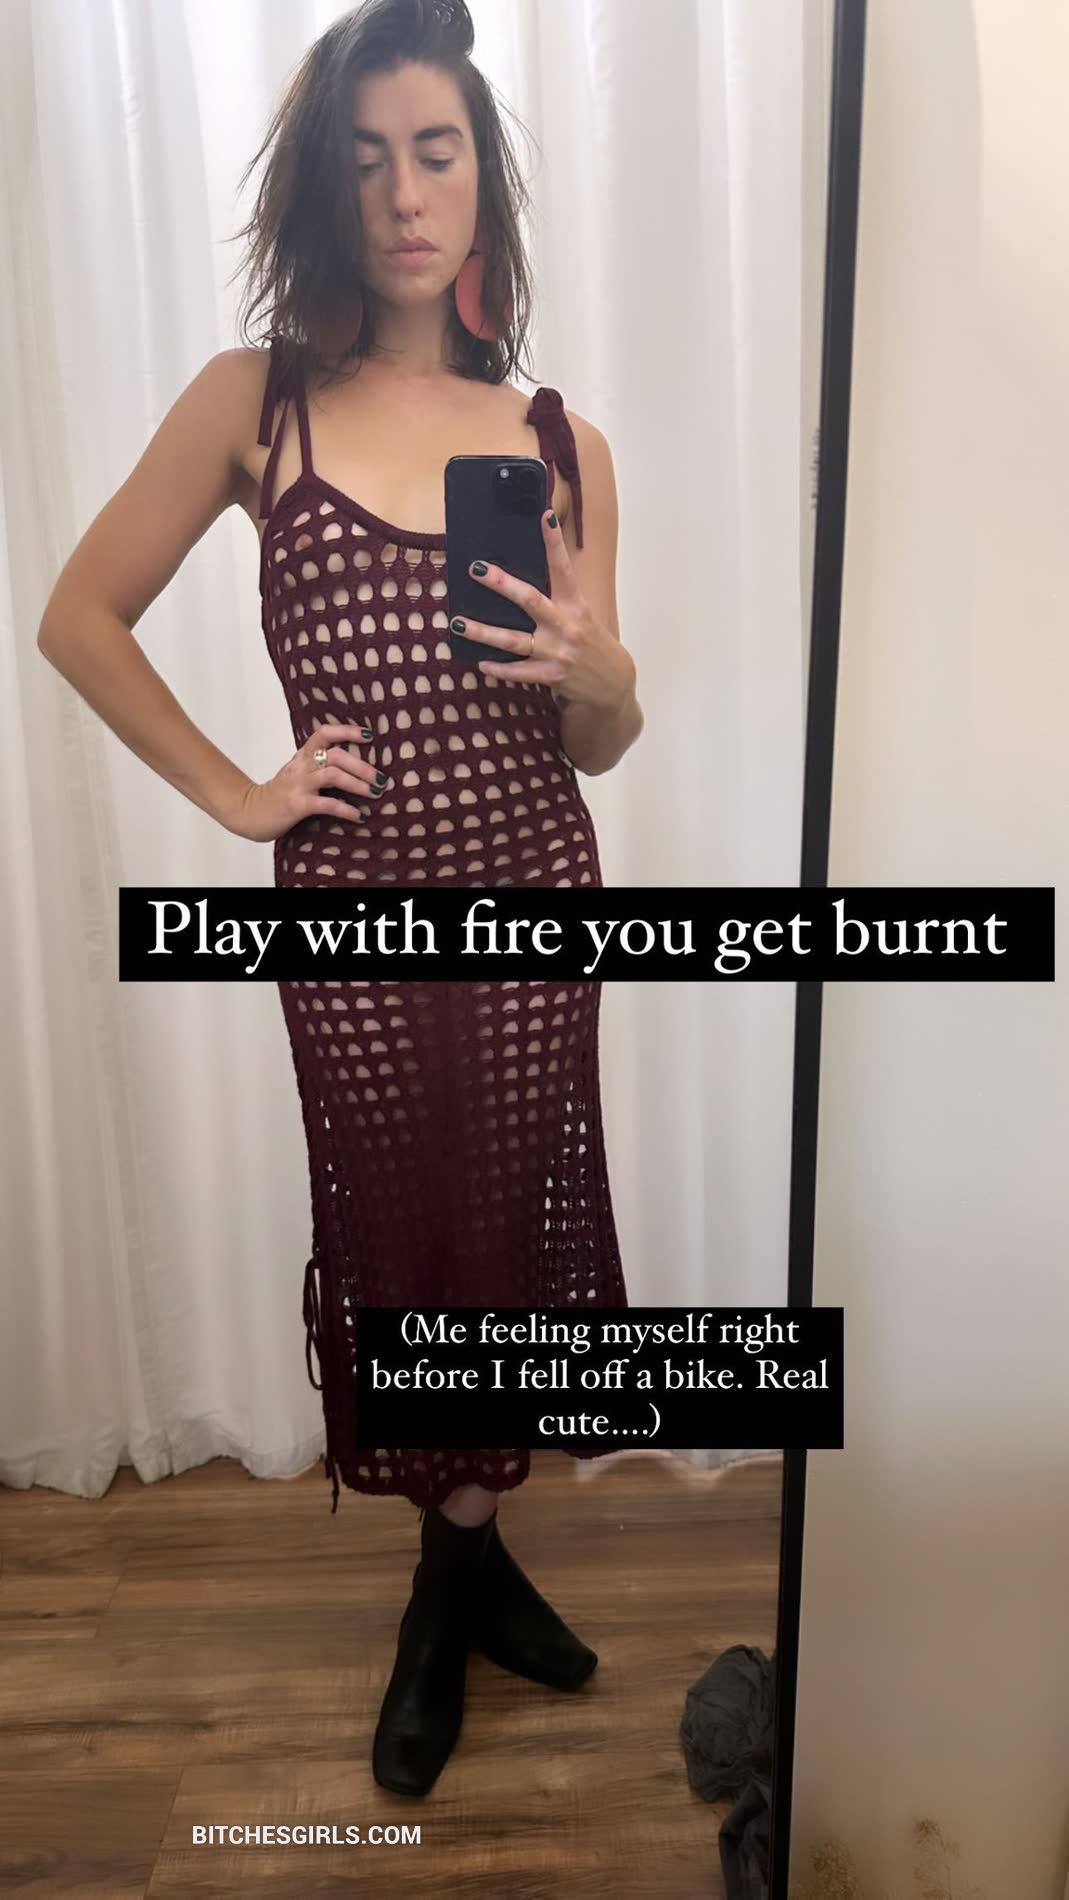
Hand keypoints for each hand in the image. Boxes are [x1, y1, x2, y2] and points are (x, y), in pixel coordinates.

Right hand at [228, 721, 384, 841]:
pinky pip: (326, 804)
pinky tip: (359, 816)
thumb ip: (318, 767)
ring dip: (358, 784)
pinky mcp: (296, 805)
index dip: (347, 731)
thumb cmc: (279, 795)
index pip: (324, 733)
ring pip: (332, 775)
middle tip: (382, 779)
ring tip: (375, 793)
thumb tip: (355, 767)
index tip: (370, 736)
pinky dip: (346, 809)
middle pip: (335, 755)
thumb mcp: (297, 774)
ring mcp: (297, 785)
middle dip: (362, 766)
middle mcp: (300, 766)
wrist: (249, 813)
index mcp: (302, 756)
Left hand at [450, 510, 634, 710]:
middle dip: (501, 584)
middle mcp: (566, 626)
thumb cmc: (593, 645)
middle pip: (530, 600)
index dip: (554, 543)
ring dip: (483, 632)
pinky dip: (499, 669)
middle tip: (476, 569)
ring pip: (514, 640)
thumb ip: (559, 600)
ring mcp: (558, 653)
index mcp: (576, 606)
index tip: (545, 517)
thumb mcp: (583, 616)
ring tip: (458, 623)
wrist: (614, 685)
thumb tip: (523, 582)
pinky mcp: (552, 676)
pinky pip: (519, 672)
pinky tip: (481, 663)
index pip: (563, 569)